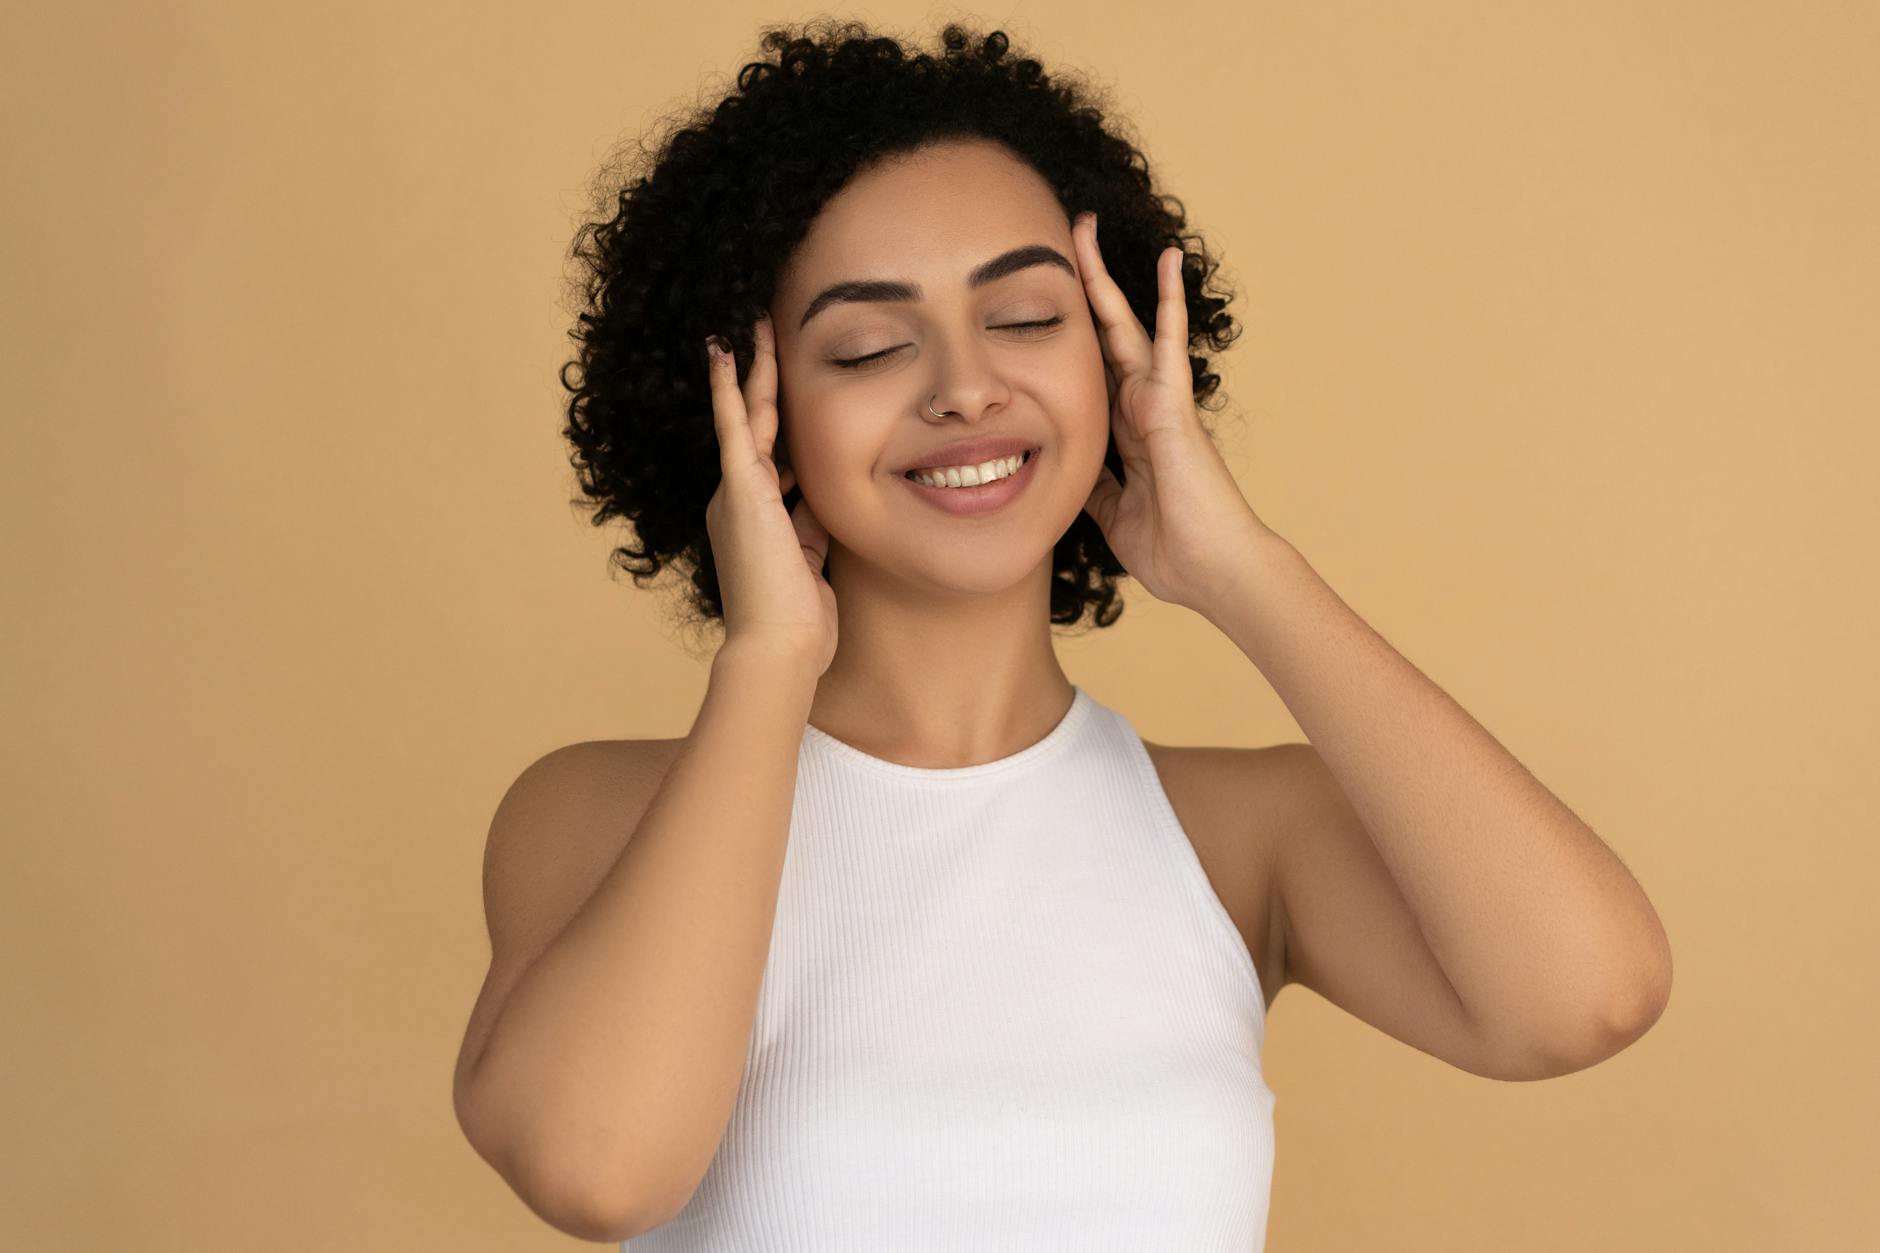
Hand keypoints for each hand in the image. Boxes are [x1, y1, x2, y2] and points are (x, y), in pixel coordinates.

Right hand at [703, 313, 838, 675]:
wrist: (779, 650)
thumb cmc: (798, 623)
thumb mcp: (812, 564)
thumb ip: (811, 528)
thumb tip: (818, 501)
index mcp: (756, 517)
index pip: (773, 454)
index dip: (779, 417)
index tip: (783, 386)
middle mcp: (738, 498)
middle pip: (757, 424)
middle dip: (761, 379)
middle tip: (759, 331)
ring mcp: (737, 491)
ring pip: (748, 414)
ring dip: (752, 367)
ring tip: (752, 322)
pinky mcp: (740, 489)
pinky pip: (734, 425)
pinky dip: (730, 386)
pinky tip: (725, 348)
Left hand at [1072, 211, 1276, 615]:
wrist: (1214, 572)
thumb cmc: (1174, 549)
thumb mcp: (1112, 515)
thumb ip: (1095, 486)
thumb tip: (1070, 472)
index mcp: (1125, 432)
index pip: (1089, 372)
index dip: (1066, 338)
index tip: (1040, 306)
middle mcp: (1141, 407)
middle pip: (1101, 335)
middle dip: (1077, 290)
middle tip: (1058, 242)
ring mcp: (1159, 401)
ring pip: (1126, 325)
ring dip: (1106, 278)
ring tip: (1087, 225)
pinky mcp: (1175, 405)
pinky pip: (1168, 343)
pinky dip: (1168, 301)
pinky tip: (1168, 260)